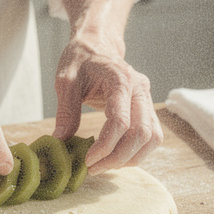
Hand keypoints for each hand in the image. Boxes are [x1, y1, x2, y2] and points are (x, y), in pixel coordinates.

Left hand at [52, 35, 161, 171]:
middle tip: (94, 168)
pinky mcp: (148, 108)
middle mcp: (140, 89)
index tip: (87, 160)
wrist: (97, 46)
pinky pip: (152, 136)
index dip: (105, 146)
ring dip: (131, 158)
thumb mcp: (66, 80)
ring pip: (152, 138)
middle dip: (118, 157)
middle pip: (141, 133)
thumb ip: (66, 110)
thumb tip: (61, 140)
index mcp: (120, 79)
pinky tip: (117, 156)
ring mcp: (147, 99)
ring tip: (105, 164)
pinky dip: (138, 152)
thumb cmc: (81, 60)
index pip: (120, 121)